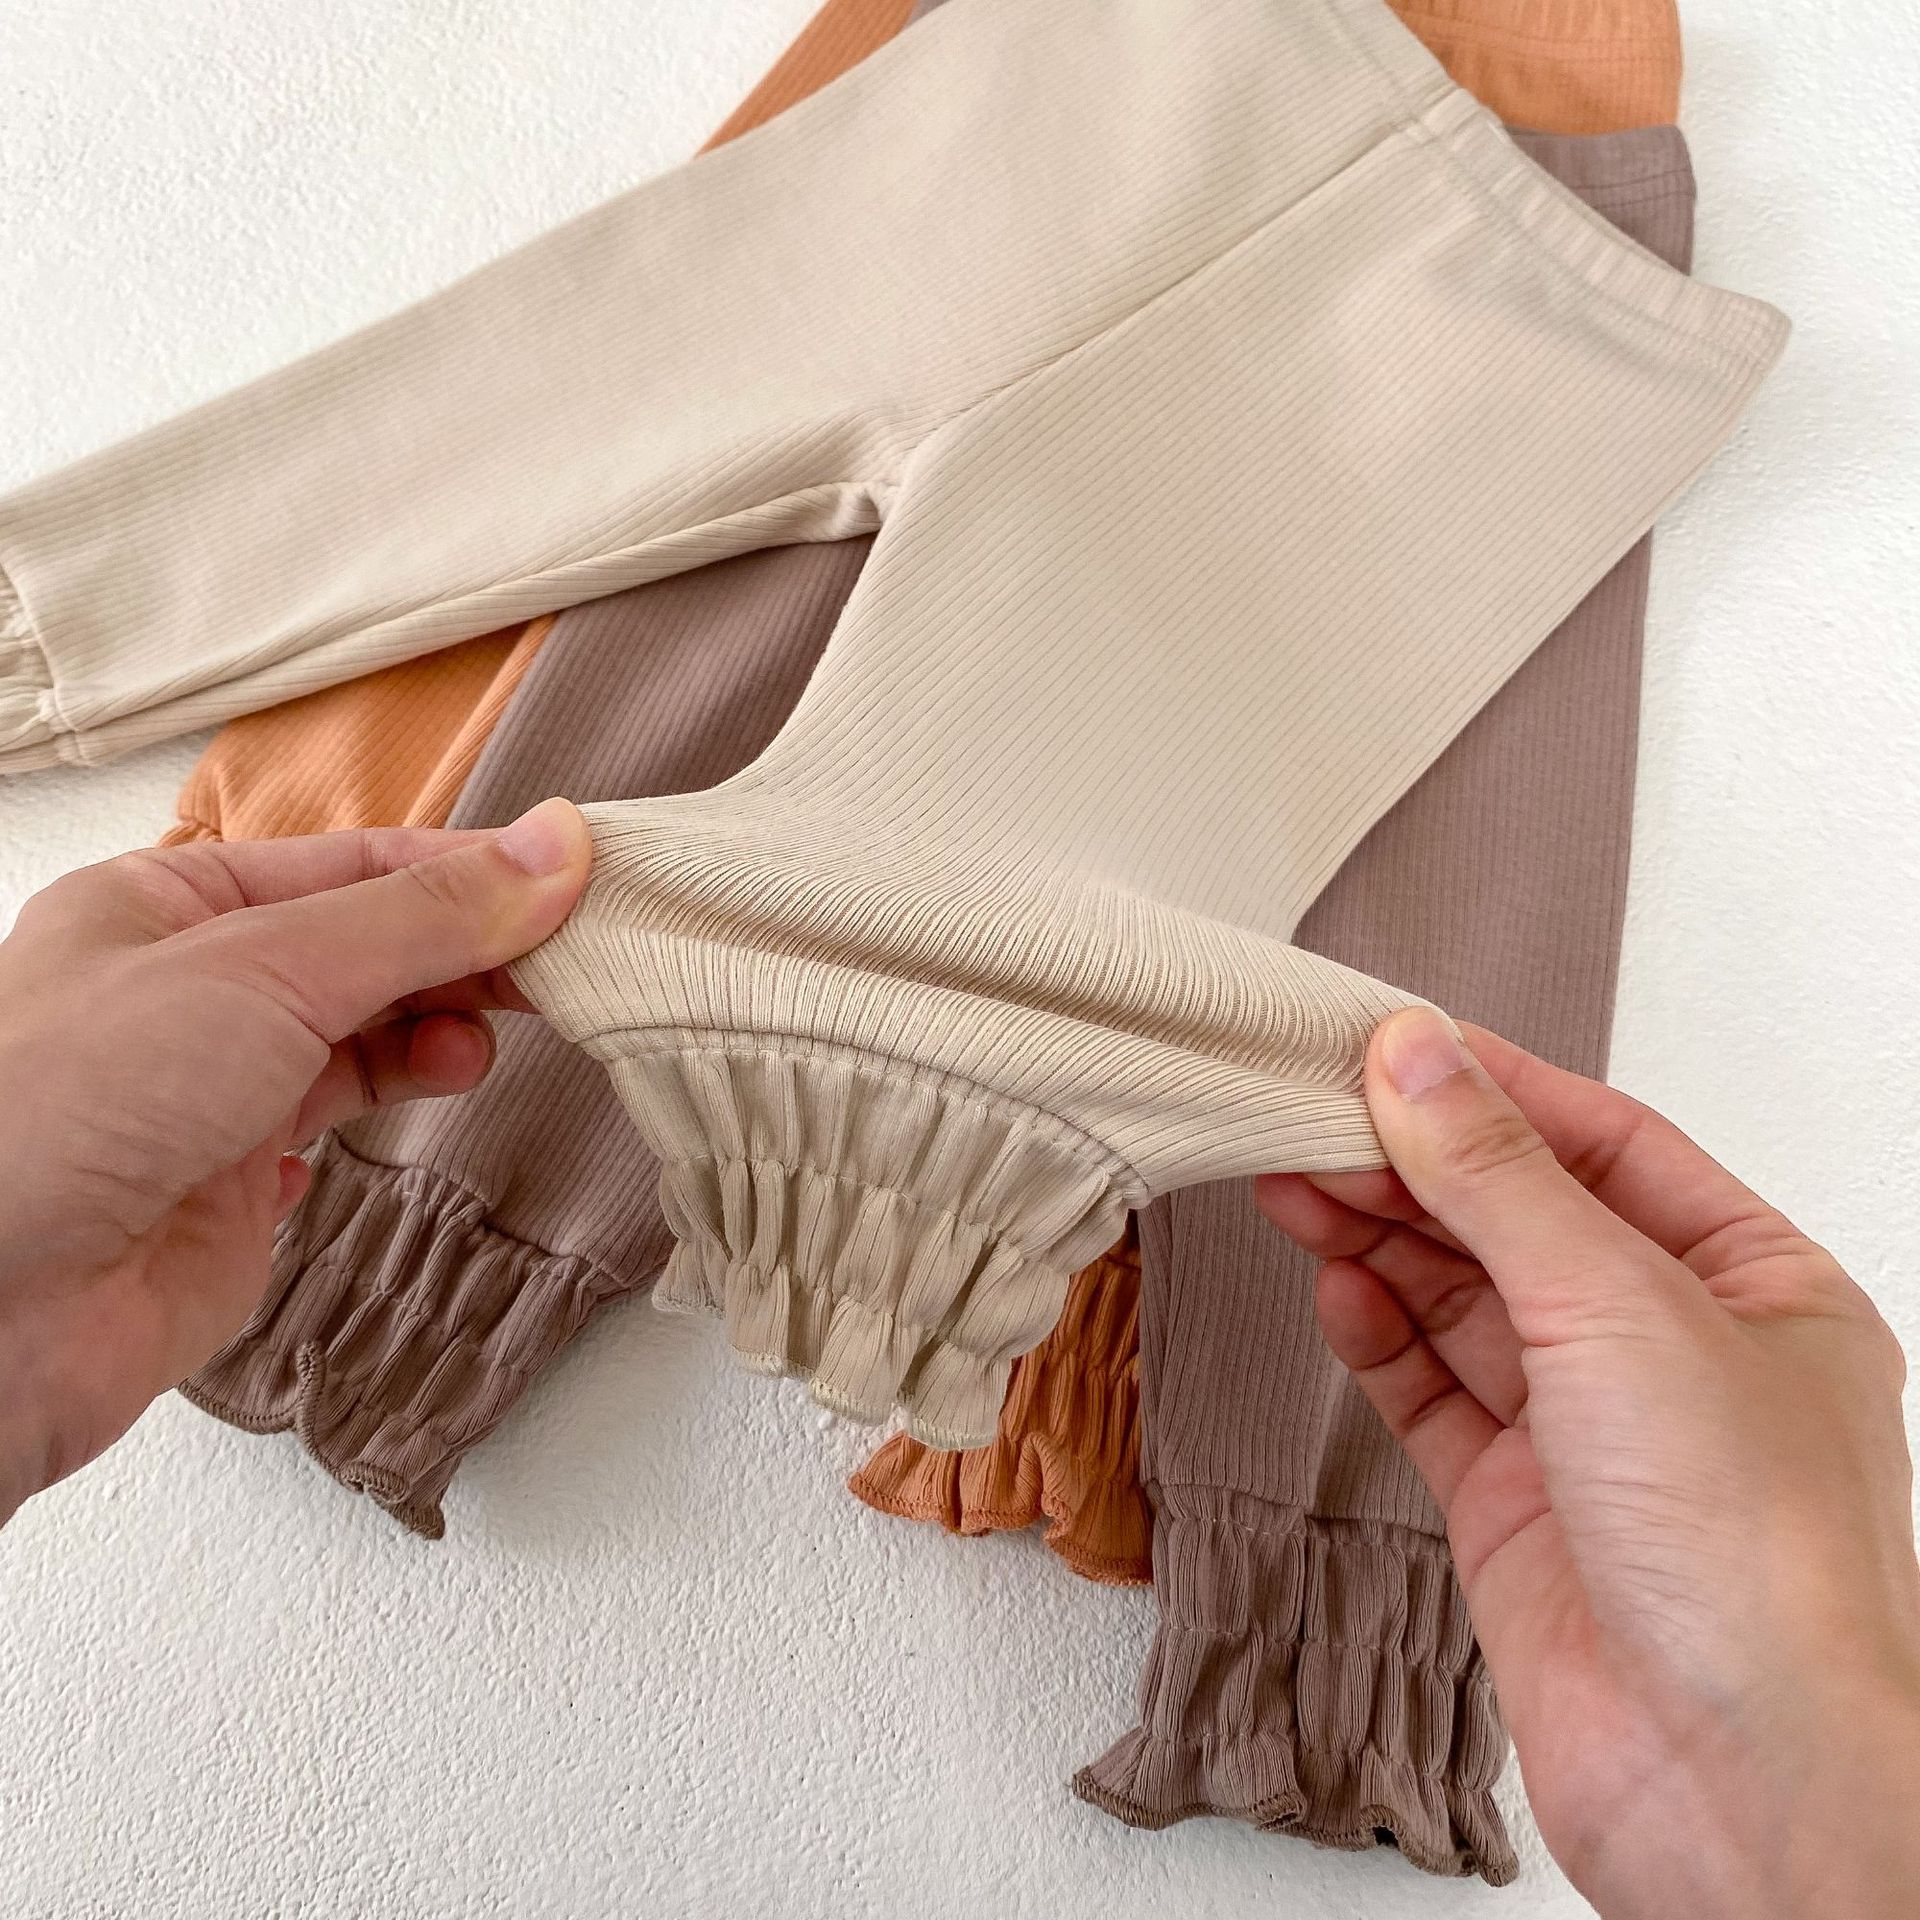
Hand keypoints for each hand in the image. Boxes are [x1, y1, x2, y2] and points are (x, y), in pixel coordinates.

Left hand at [0, 799, 591, 1525]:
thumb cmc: (75, 1109)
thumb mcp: (266, 971)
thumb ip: (422, 917)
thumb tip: (559, 846)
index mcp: (167, 902)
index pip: (353, 864)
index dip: (468, 869)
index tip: (575, 877)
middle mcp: (191, 986)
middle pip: (369, 944)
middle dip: (467, 949)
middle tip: (568, 962)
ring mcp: (215, 1086)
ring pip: (366, 1029)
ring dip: (442, 1023)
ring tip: (491, 1036)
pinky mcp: (240, 1182)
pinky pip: (347, 1113)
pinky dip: (402, 1091)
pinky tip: (437, 1082)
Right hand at [1257, 1010, 1919, 1919]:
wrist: (1738, 1790)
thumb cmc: (1754, 1556)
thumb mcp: (1620, 1310)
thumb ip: (1499, 1179)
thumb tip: (1414, 1056)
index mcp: (1755, 1283)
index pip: (1604, 1143)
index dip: (1491, 1088)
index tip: (1385, 1044)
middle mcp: (1677, 1352)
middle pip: (1520, 1219)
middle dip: (1415, 1165)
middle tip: (1308, 1113)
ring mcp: (1594, 1435)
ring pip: (1464, 1303)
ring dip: (1379, 1239)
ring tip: (1294, 1180)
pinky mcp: (1520, 1510)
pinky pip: (1433, 1394)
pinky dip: (1378, 1337)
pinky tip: (1336, 1287)